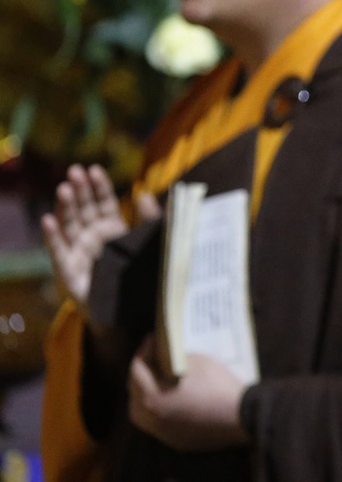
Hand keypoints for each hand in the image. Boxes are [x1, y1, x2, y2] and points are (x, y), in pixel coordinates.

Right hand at [39, 164, 158, 313]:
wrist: (129, 315)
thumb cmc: (138, 278)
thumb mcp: (149, 246)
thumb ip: (149, 221)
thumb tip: (145, 194)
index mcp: (112, 230)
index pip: (104, 203)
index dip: (98, 187)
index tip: (94, 169)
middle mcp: (92, 239)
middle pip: (84, 210)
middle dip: (80, 190)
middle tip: (75, 170)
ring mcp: (79, 254)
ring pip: (70, 226)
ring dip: (65, 207)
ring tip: (64, 188)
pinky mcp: (69, 273)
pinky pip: (58, 252)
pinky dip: (52, 236)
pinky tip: (47, 220)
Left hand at [129, 336, 249, 451]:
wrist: (241, 415)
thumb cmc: (217, 385)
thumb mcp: (196, 361)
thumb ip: (174, 359)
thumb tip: (167, 356)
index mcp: (151, 396)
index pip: (137, 370)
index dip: (144, 351)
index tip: (153, 339)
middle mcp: (150, 418)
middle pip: (134, 394)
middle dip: (141, 374)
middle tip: (153, 359)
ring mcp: (162, 433)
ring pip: (143, 414)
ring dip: (146, 396)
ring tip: (159, 382)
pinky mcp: (176, 441)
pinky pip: (159, 424)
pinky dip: (161, 411)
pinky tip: (174, 402)